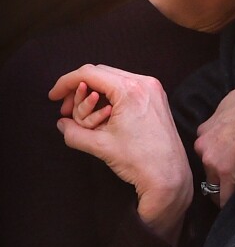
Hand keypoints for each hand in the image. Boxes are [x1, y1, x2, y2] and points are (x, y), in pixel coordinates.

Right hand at [49, 64, 191, 242]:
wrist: (169, 174)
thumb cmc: (138, 160)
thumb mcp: (100, 145)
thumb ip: (74, 132)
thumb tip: (63, 124)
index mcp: (130, 89)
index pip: (90, 73)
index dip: (66, 82)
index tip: (53, 96)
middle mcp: (144, 82)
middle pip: (101, 72)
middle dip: (79, 88)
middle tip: (66, 110)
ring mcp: (153, 88)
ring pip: (114, 78)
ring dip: (94, 92)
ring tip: (82, 115)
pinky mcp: (157, 96)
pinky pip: (127, 86)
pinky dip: (111, 95)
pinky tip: (102, 113)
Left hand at [195, 78, 234, 205]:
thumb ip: (227, 115)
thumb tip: (234, 120)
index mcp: (206, 128)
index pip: (209, 149)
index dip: (221, 155)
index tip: (233, 158)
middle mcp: (204, 143)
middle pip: (208, 166)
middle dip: (221, 170)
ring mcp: (212, 160)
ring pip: (215, 183)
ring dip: (227, 185)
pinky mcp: (226, 175)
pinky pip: (224, 198)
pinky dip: (233, 200)